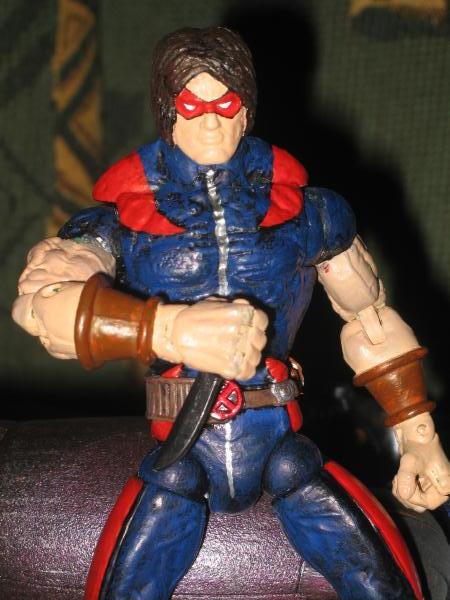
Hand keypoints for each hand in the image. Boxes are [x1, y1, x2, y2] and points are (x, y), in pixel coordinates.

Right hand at [153, 297, 267, 379]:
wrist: (173, 334)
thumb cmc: (194, 316)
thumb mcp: (214, 302)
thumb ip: (234, 306)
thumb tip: (246, 307)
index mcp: (239, 313)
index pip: (263, 319)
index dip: (258, 323)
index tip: (250, 326)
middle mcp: (240, 331)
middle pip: (261, 339)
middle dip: (254, 340)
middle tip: (242, 342)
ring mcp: (236, 351)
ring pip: (256, 357)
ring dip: (250, 357)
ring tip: (239, 354)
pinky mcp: (230, 368)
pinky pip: (247, 372)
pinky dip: (244, 371)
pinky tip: (236, 365)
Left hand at [392, 413, 449, 511]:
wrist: (414, 433)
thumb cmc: (418, 446)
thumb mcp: (410, 462)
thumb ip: (406, 478)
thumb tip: (405, 495)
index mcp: (445, 485)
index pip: (427, 503)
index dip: (413, 496)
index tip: (402, 483)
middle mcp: (440, 489)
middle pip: (420, 505)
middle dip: (405, 494)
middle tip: (398, 479)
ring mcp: (431, 486)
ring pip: (414, 501)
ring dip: (402, 491)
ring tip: (398, 476)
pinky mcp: (422, 483)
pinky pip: (410, 494)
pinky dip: (402, 488)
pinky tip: (398, 477)